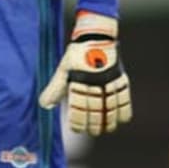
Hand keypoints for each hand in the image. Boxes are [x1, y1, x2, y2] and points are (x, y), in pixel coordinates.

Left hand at [39, 11, 132, 135]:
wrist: (96, 35)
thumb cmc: (77, 54)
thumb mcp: (63, 70)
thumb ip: (55, 89)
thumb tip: (44, 106)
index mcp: (79, 80)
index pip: (78, 106)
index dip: (78, 120)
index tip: (77, 129)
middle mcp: (94, 82)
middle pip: (96, 108)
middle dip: (94, 123)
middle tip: (93, 132)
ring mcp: (109, 80)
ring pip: (110, 106)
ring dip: (109, 120)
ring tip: (107, 129)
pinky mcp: (120, 77)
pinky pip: (124, 97)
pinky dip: (124, 109)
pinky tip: (122, 119)